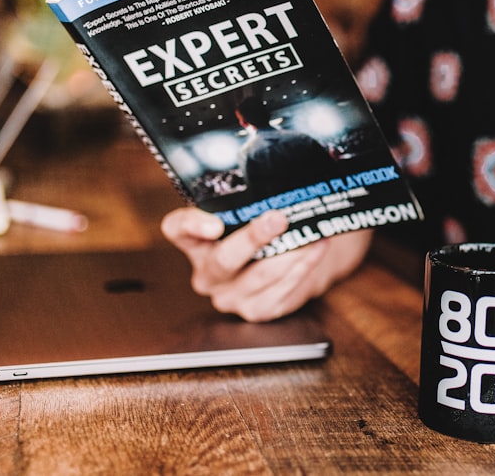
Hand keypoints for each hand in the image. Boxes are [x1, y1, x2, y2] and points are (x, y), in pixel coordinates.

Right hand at [161, 207, 370, 321]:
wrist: (286, 264)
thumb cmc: (262, 232)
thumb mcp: (249, 216)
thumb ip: (252, 203)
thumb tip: (282, 184)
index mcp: (196, 242)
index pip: (178, 229)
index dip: (192, 226)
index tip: (215, 223)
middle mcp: (207, 274)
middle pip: (224, 260)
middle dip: (253, 238)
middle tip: (278, 218)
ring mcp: (230, 296)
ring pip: (260, 275)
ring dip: (289, 252)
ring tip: (310, 232)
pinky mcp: (256, 310)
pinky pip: (280, 290)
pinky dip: (303, 267)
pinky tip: (316, 248)